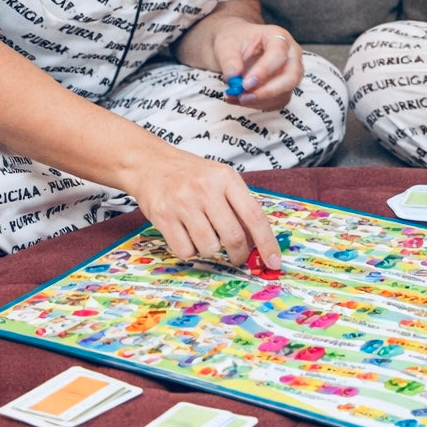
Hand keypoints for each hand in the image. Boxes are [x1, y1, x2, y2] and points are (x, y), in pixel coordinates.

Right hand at [120, 153, 280, 269]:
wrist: (151, 164)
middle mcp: (205, 189)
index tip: (274, 262)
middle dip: (239, 254)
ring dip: (210, 249)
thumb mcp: (221, 179)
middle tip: (237, 257)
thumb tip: (258, 243)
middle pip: (233, 237)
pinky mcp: (164, 216)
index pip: (254, 216)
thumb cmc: (192, 175)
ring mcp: (183, 203)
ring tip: (203, 233)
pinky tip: (186, 234)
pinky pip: (186, 251)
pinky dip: (190, 250)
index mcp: (226, 178)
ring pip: (209, 247)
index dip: (267, 243)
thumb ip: (240, 206)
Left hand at [213, 21, 302, 111]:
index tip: (245, 83)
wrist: (236, 46)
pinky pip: (277, 102)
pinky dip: (258, 104)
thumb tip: (233, 77)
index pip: (278, 55)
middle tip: (244, 97)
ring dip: (260, 101)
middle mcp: (290, 55)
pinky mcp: (285, 87)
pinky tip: (240, 99)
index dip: (264, 71)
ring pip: (285, 93)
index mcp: (278, 37)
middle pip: (291, 77)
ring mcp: (291, 72)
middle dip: (268, 91)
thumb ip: (229, 59)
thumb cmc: (235, 40)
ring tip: (236, 97)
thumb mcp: (227, 44)